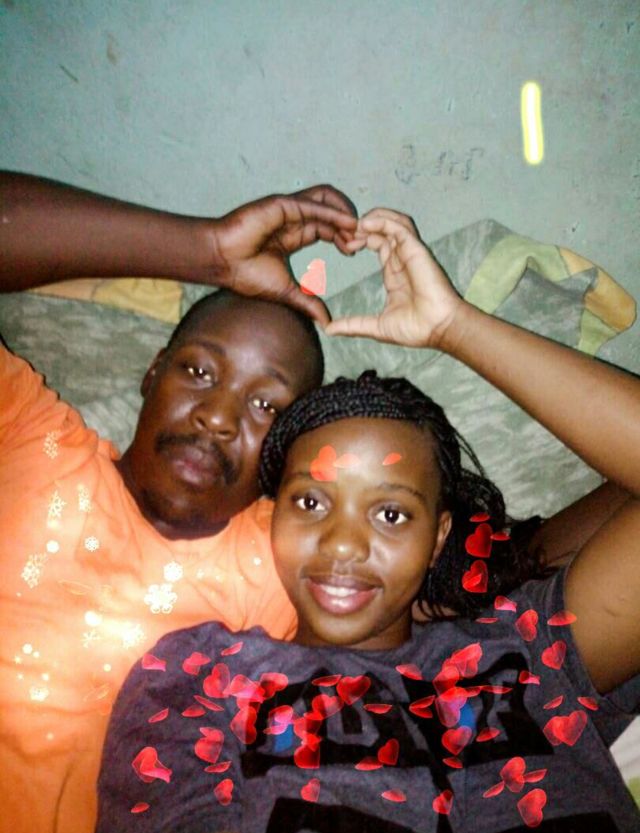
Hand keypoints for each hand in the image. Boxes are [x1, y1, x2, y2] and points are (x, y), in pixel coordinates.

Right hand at [208, 185, 359, 325]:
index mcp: (294, 234)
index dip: (343, 238)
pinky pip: (313, 206)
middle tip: (361, 242)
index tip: (354, 252)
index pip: (327, 229)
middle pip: (331, 212)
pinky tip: (348, 224)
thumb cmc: (245, 274)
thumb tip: (327, 323)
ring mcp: (288, 208)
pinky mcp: (282, 205)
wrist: (221, 262)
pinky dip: (333, 213)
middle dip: (350, 226)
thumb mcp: (286, 291)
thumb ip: (308, 302)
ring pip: (326, 199)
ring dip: (345, 212)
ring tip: (358, 230)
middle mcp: (293, 218)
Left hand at [324, 208, 463, 348]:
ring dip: (374, 218)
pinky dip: (383, 221)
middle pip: (383, 229)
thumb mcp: (376, 327)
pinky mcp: (416, 250)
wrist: (437, 329)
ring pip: (394, 222)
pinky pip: (400, 227)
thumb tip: (329, 330)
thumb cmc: (415, 329)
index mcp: (395, 272)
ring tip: (355, 224)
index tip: (344, 246)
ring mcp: (410, 253)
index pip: (378, 243)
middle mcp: (403, 259)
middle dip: (362, 227)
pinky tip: (366, 224)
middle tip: (344, 233)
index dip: (360, 239)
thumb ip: (352, 325)